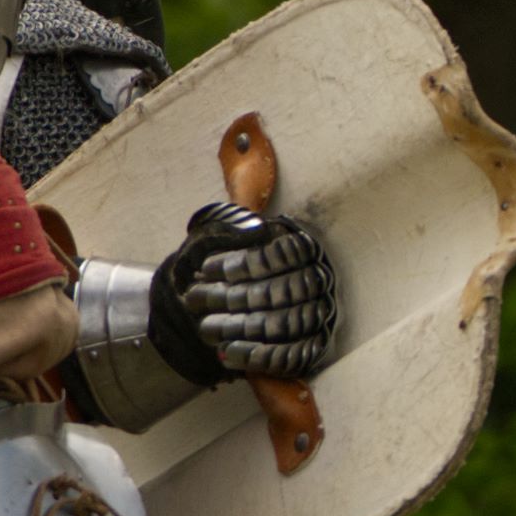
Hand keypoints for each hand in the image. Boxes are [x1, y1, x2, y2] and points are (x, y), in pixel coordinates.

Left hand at [152, 204, 338, 384]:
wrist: (268, 305)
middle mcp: (322, 281)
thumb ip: (243, 212)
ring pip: (279, 325)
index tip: (208, 269)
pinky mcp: (315, 349)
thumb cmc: (251, 264)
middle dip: (229, 298)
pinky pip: (288, 356)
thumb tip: (245, 158)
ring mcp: (321, 317)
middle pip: (276, 292)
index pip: (281, 255)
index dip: (243, 263)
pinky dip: (256, 356)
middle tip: (194, 299)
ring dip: (237, 328)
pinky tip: (227, 353)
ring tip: (204, 327)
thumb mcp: (247, 234)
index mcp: (308, 249)